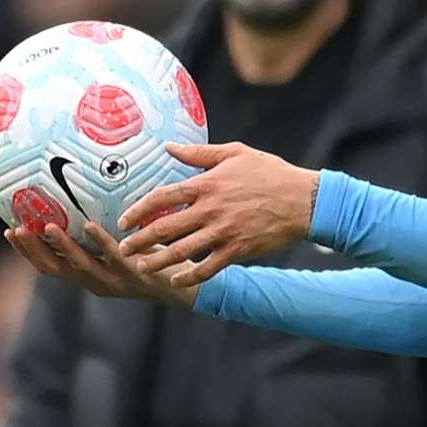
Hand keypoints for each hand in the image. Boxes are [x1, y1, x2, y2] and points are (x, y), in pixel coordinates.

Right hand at [5, 222, 194, 307]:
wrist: (184, 286)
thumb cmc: (150, 262)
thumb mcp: (119, 249)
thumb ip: (101, 235)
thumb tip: (85, 201)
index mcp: (87, 276)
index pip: (49, 266)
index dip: (27, 252)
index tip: (9, 231)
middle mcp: (95, 282)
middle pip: (55, 269)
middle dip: (33, 251)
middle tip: (17, 230)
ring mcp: (114, 280)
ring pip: (80, 264)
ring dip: (61, 246)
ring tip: (47, 226)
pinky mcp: (133, 273)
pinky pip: (113, 255)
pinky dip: (99, 240)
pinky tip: (89, 224)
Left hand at [115, 142, 319, 287]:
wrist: (303, 200)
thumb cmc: (270, 172)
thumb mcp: (235, 153)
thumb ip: (199, 153)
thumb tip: (168, 147)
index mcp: (207, 184)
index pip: (162, 197)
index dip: (139, 210)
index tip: (124, 219)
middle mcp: (211, 210)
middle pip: (165, 227)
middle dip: (140, 240)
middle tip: (123, 248)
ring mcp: (224, 232)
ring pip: (181, 251)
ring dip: (158, 260)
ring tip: (142, 266)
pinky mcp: (238, 250)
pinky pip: (208, 267)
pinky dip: (190, 276)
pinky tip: (178, 280)